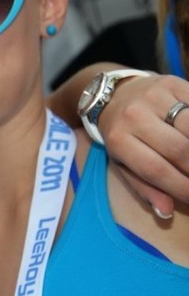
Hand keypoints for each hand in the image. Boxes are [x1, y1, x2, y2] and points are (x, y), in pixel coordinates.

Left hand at [99, 74, 188, 216]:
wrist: (113, 94)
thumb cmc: (121, 135)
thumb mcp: (122, 162)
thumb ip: (144, 187)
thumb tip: (165, 213)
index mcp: (118, 140)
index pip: (156, 169)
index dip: (182, 187)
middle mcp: (134, 116)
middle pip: (179, 149)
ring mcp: (154, 96)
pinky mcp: (172, 82)